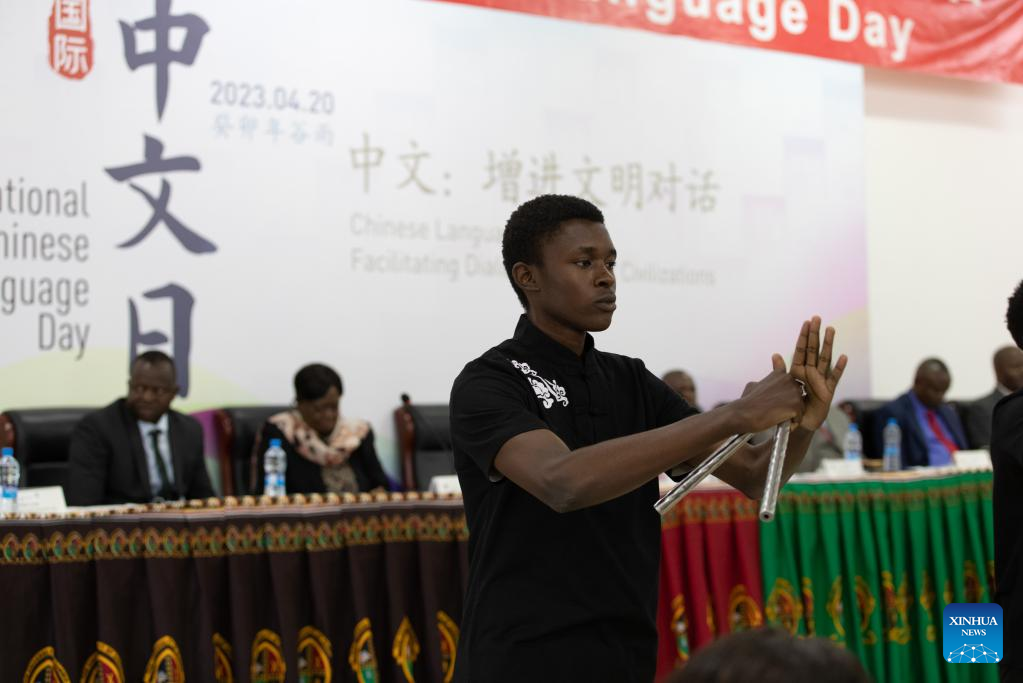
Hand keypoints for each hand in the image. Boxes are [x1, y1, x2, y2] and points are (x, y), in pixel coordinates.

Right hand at [733, 366, 805, 433]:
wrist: (745, 413)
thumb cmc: (748, 402)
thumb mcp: (754, 384)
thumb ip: (764, 382)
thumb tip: (761, 384)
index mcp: (780, 375)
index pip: (791, 380)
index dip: (787, 390)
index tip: (781, 395)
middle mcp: (789, 381)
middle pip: (798, 395)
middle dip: (790, 404)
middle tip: (777, 410)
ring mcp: (794, 393)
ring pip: (800, 408)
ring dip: (791, 414)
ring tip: (777, 416)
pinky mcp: (796, 407)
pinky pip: (799, 418)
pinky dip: (791, 423)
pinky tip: (780, 422)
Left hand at [789, 316, 847, 430]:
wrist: (799, 422)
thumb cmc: (793, 404)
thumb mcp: (784, 386)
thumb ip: (780, 370)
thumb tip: (775, 354)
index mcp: (799, 370)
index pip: (802, 350)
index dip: (803, 336)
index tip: (806, 321)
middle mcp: (811, 372)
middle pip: (813, 350)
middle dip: (815, 334)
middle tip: (817, 318)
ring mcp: (821, 380)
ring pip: (824, 359)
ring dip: (828, 344)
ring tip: (831, 329)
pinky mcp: (828, 391)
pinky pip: (834, 378)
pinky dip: (839, 368)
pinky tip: (844, 357)